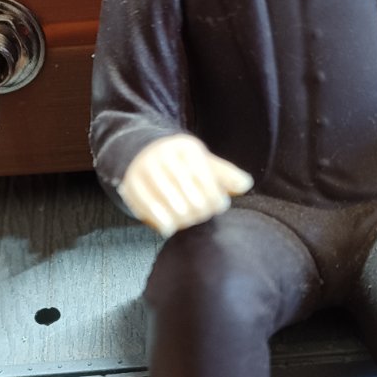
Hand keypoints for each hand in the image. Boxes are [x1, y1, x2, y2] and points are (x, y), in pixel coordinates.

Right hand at [119, 134, 252, 236]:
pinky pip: (150, 210)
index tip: (219, 205)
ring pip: (172, 206)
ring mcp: (145, 170)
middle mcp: (163, 156)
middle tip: (202, 214)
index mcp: (185, 148)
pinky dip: (162, 223)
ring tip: (188, 219)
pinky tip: (170, 228)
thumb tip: (246, 184)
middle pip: (191, 197)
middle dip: (200, 211)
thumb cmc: (180, 161)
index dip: (217, 199)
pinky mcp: (131, 185)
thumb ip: (225, 174)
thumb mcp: (203, 161)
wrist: (139, 152)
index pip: (208, 182)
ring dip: (184, 219)